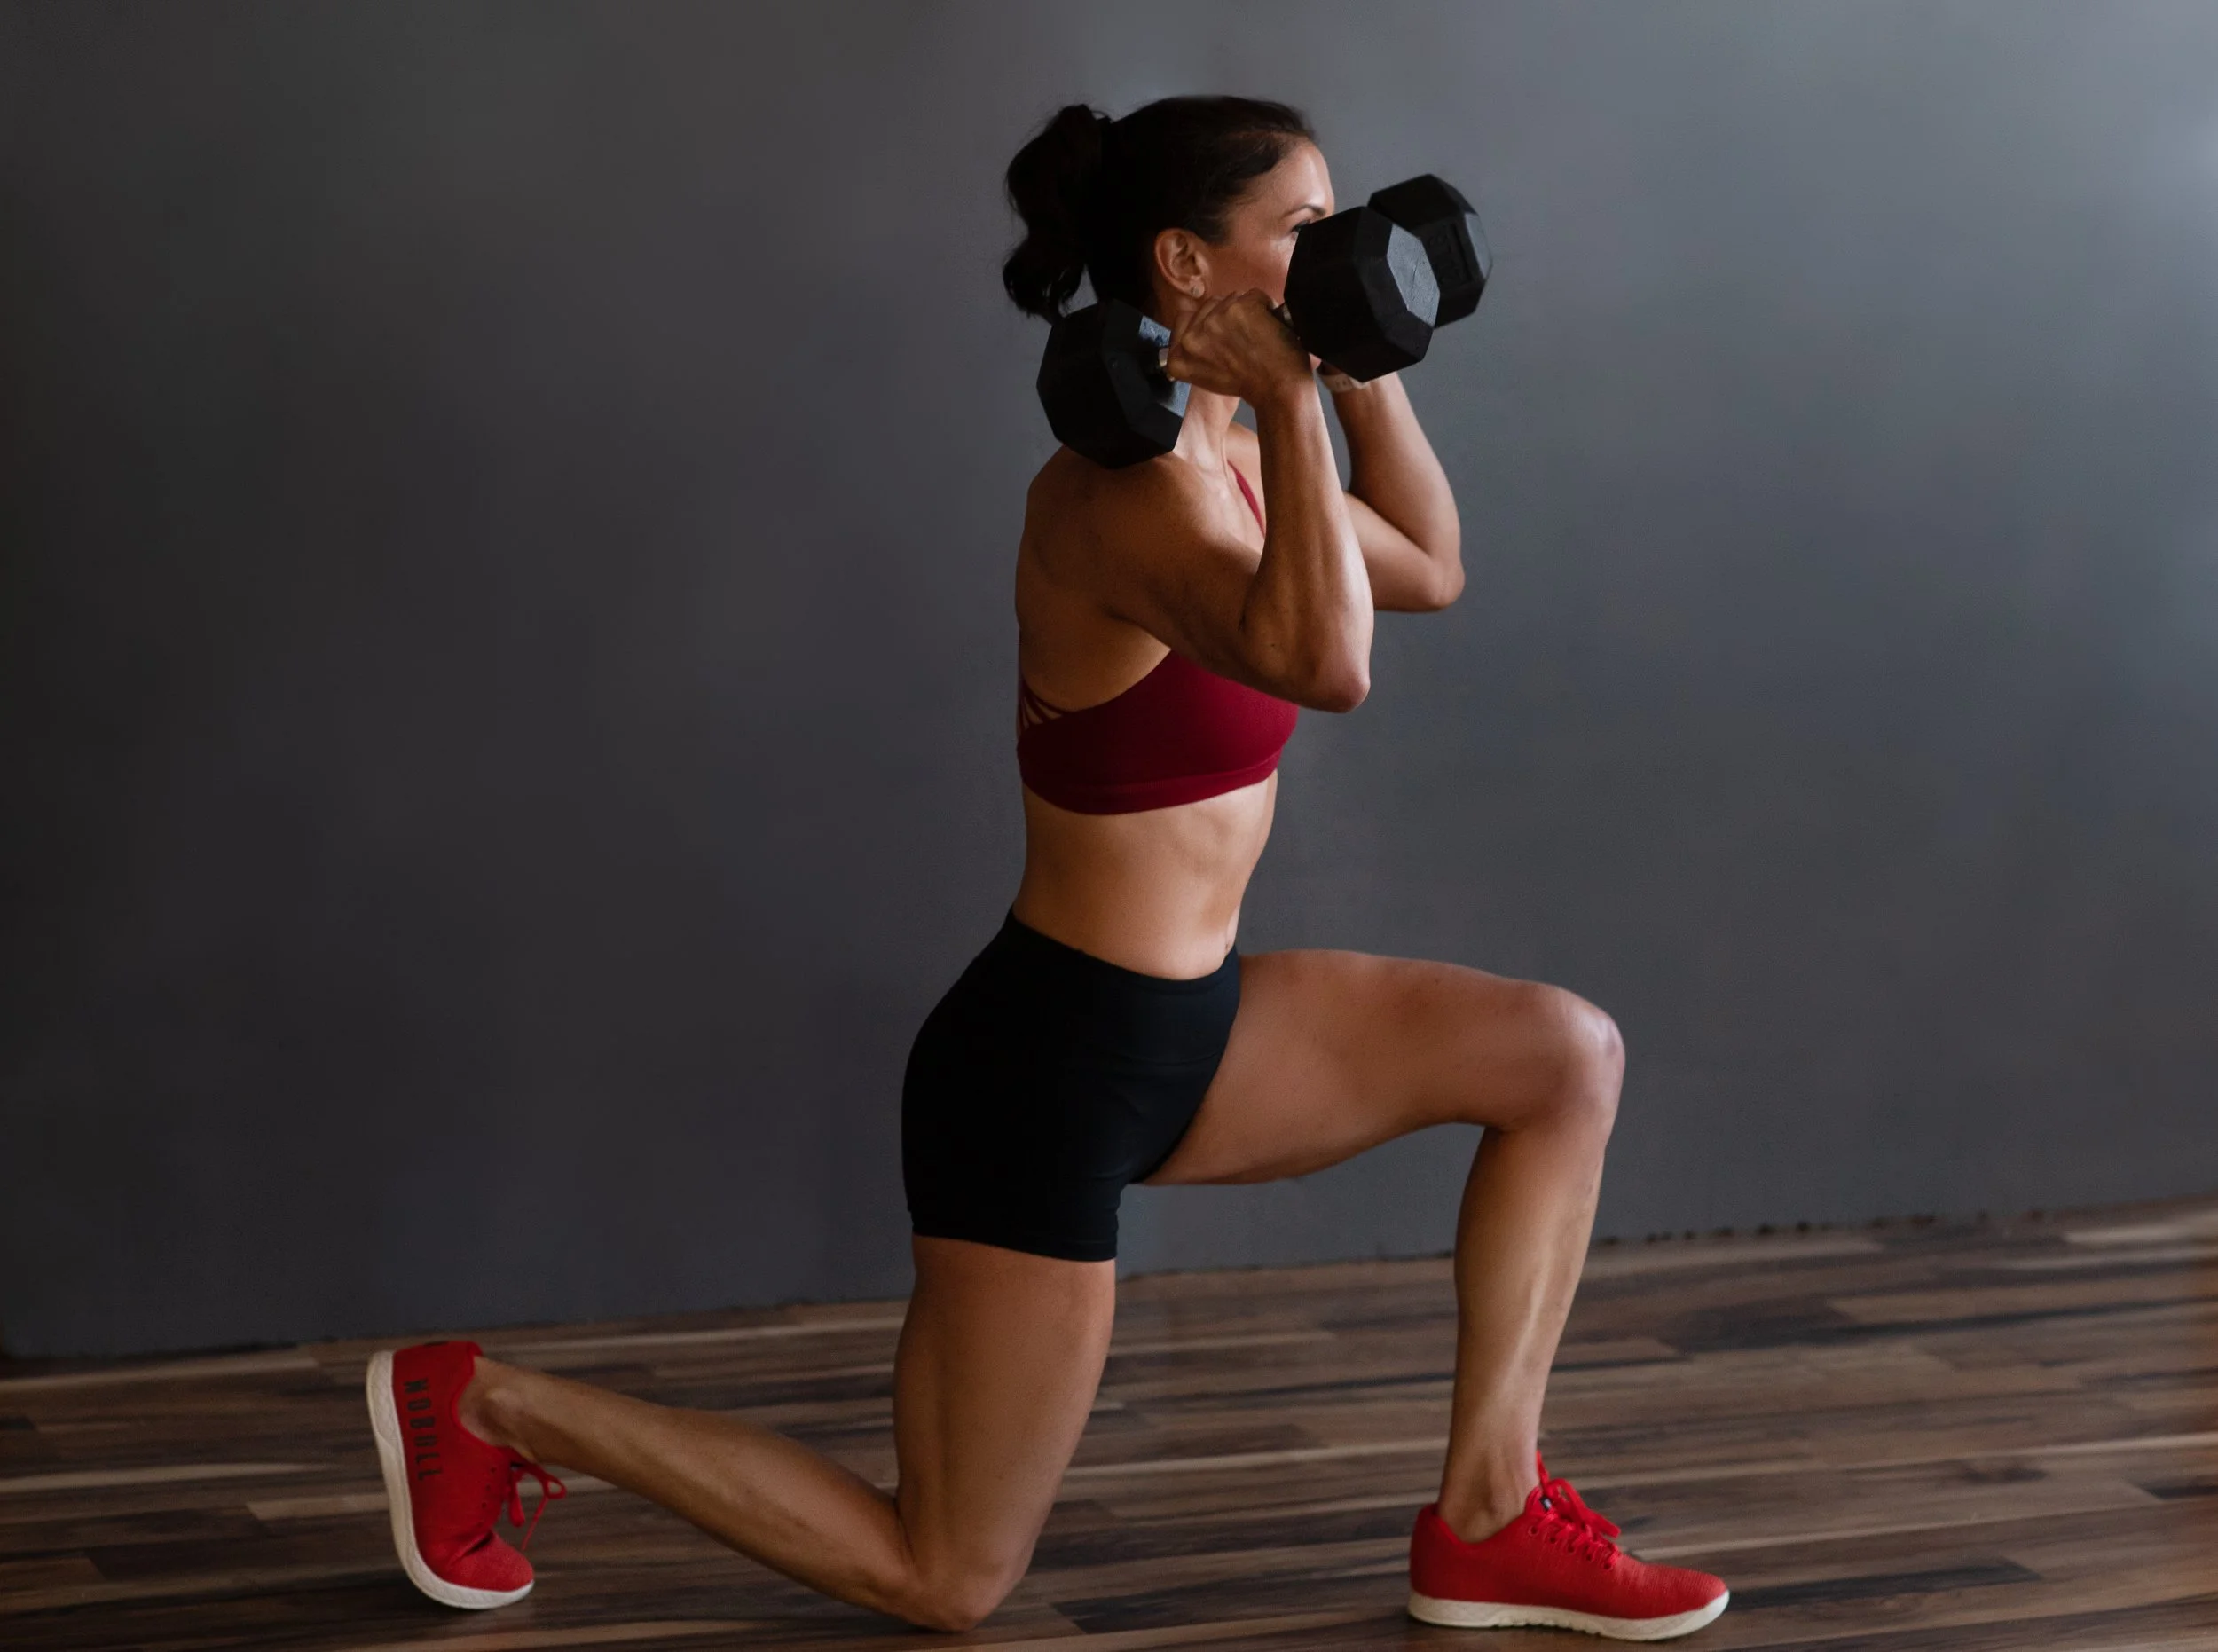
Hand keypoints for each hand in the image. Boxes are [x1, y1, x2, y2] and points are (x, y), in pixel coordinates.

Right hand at [1162, 290, 1313, 406]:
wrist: (1277, 387)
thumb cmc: (1246, 384)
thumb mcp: (1206, 374)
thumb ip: (1197, 347)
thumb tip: (1200, 322)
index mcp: (1178, 357)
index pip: (1183, 318)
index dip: (1203, 320)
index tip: (1218, 331)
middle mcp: (1192, 336)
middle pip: (1209, 304)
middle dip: (1226, 314)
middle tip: (1241, 337)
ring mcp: (1216, 319)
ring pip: (1231, 298)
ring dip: (1244, 311)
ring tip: (1255, 335)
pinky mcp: (1241, 307)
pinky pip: (1253, 295)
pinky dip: (1264, 307)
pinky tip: (1269, 328)